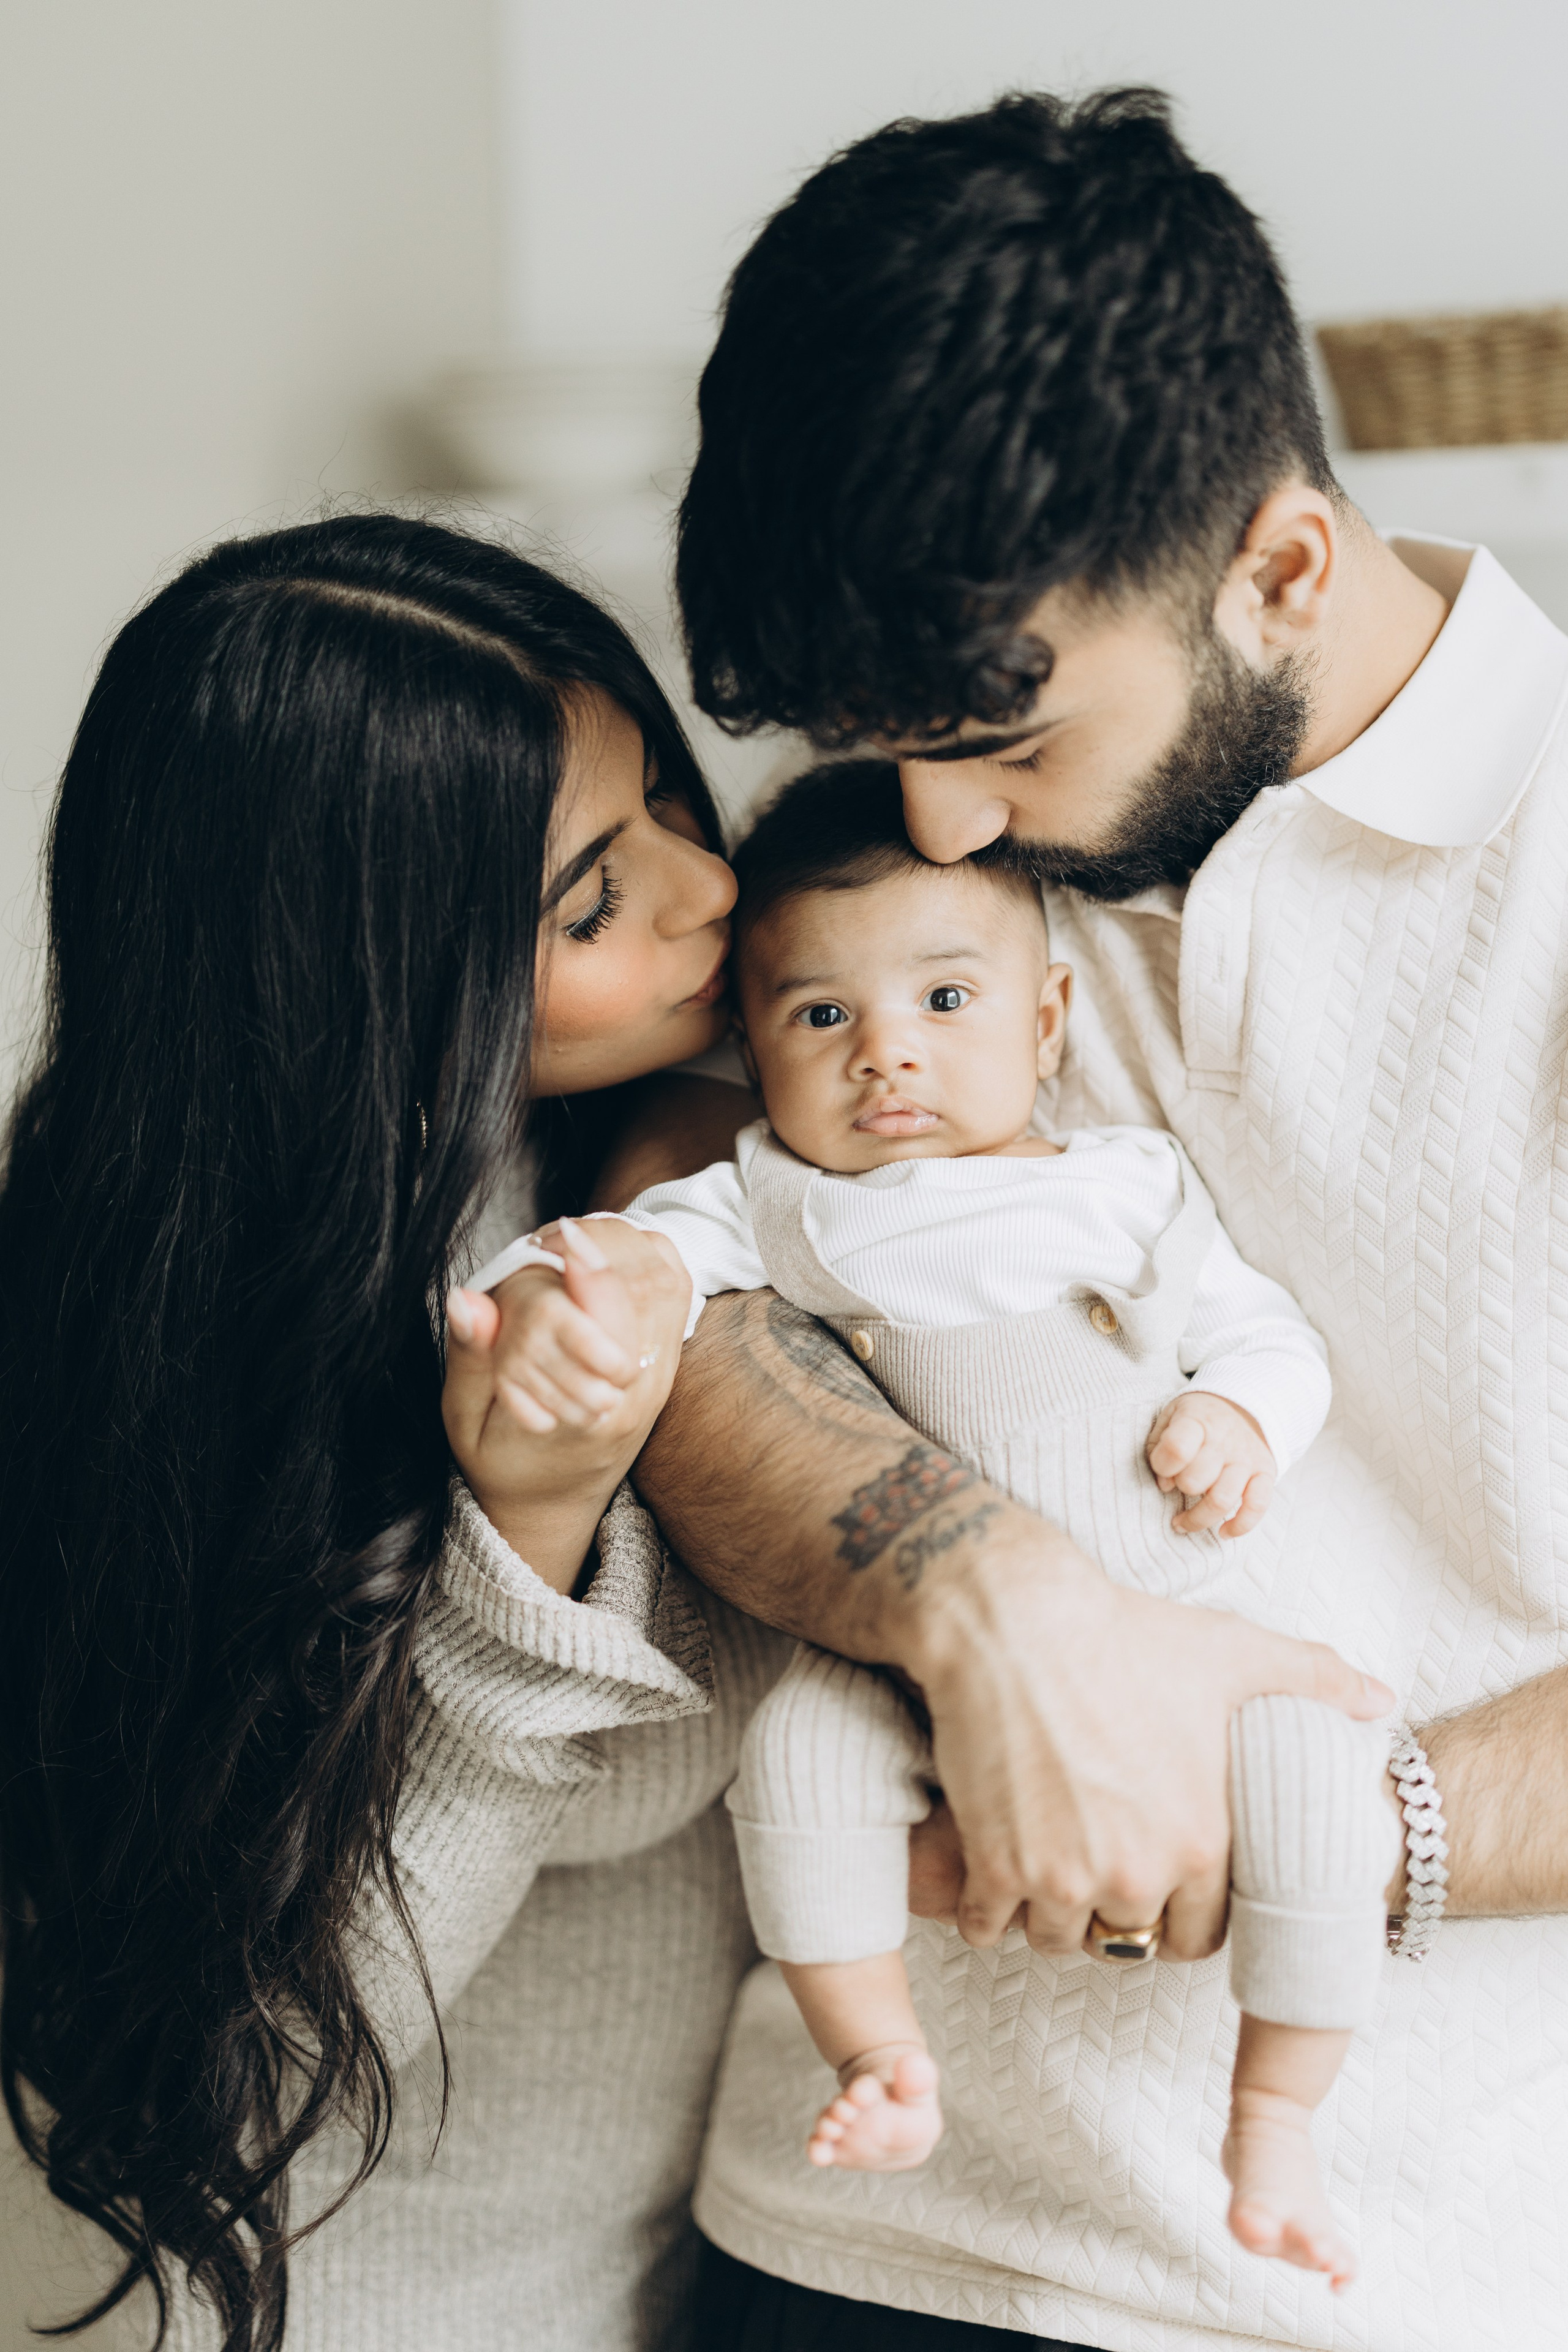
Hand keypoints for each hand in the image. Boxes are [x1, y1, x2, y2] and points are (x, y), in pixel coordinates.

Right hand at [442, 1217, 690, 1587]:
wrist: (551, 1502)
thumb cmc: (502, 1460)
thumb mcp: (467, 1421)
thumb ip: (471, 1359)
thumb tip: (465, 1300)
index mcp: (587, 1412)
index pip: (602, 1322)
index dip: (584, 1267)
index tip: (557, 1236)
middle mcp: (635, 1394)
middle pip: (644, 1290)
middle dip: (606, 1245)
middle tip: (562, 1232)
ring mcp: (657, 1378)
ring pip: (667, 1287)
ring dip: (629, 1247)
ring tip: (582, 1237)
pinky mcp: (664, 1365)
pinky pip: (676, 1296)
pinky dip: (652, 1260)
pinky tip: (613, 1253)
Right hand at [908, 1530, 1393, 1959]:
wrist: (1014, 1618)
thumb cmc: (1124, 1633)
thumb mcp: (1231, 1651)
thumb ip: (1313, 1679)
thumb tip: (1380, 1698)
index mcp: (1200, 1841)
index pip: (1199, 1935)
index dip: (1177, 1911)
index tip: (1154, 1879)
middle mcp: (1136, 1873)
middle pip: (1126, 1940)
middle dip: (1113, 1912)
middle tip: (1095, 1868)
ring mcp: (1061, 1876)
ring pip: (1057, 1940)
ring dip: (1050, 1914)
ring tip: (1045, 1866)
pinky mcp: (996, 1865)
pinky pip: (989, 1927)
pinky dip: (989, 1906)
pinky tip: (993, 1863)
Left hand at [1147, 1390, 1275, 1536]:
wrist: (1244, 1404)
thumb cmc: (1198, 1417)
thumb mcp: (1171, 1416)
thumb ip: (1160, 1446)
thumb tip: (1165, 1484)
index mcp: (1198, 1421)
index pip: (1177, 1449)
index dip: (1162, 1466)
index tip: (1162, 1469)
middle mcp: (1225, 1441)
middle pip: (1196, 1481)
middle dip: (1181, 1488)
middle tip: (1178, 1485)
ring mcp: (1247, 1459)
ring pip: (1222, 1500)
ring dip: (1198, 1518)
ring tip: (1182, 1523)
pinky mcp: (1266, 1474)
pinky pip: (1257, 1507)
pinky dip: (1240, 1526)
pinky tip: (1223, 1532)